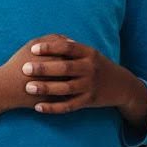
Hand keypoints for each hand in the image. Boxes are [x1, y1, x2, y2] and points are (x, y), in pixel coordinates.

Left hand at [18, 36, 138, 116]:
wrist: (122, 85)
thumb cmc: (98, 66)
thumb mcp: (89, 54)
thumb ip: (71, 48)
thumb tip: (48, 39)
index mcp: (89, 53)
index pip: (67, 48)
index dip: (50, 47)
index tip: (33, 49)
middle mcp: (90, 69)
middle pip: (65, 68)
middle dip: (44, 68)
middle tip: (25, 68)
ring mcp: (90, 86)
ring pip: (65, 88)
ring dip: (46, 88)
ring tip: (28, 87)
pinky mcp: (89, 101)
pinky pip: (69, 106)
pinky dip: (53, 107)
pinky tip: (38, 107)